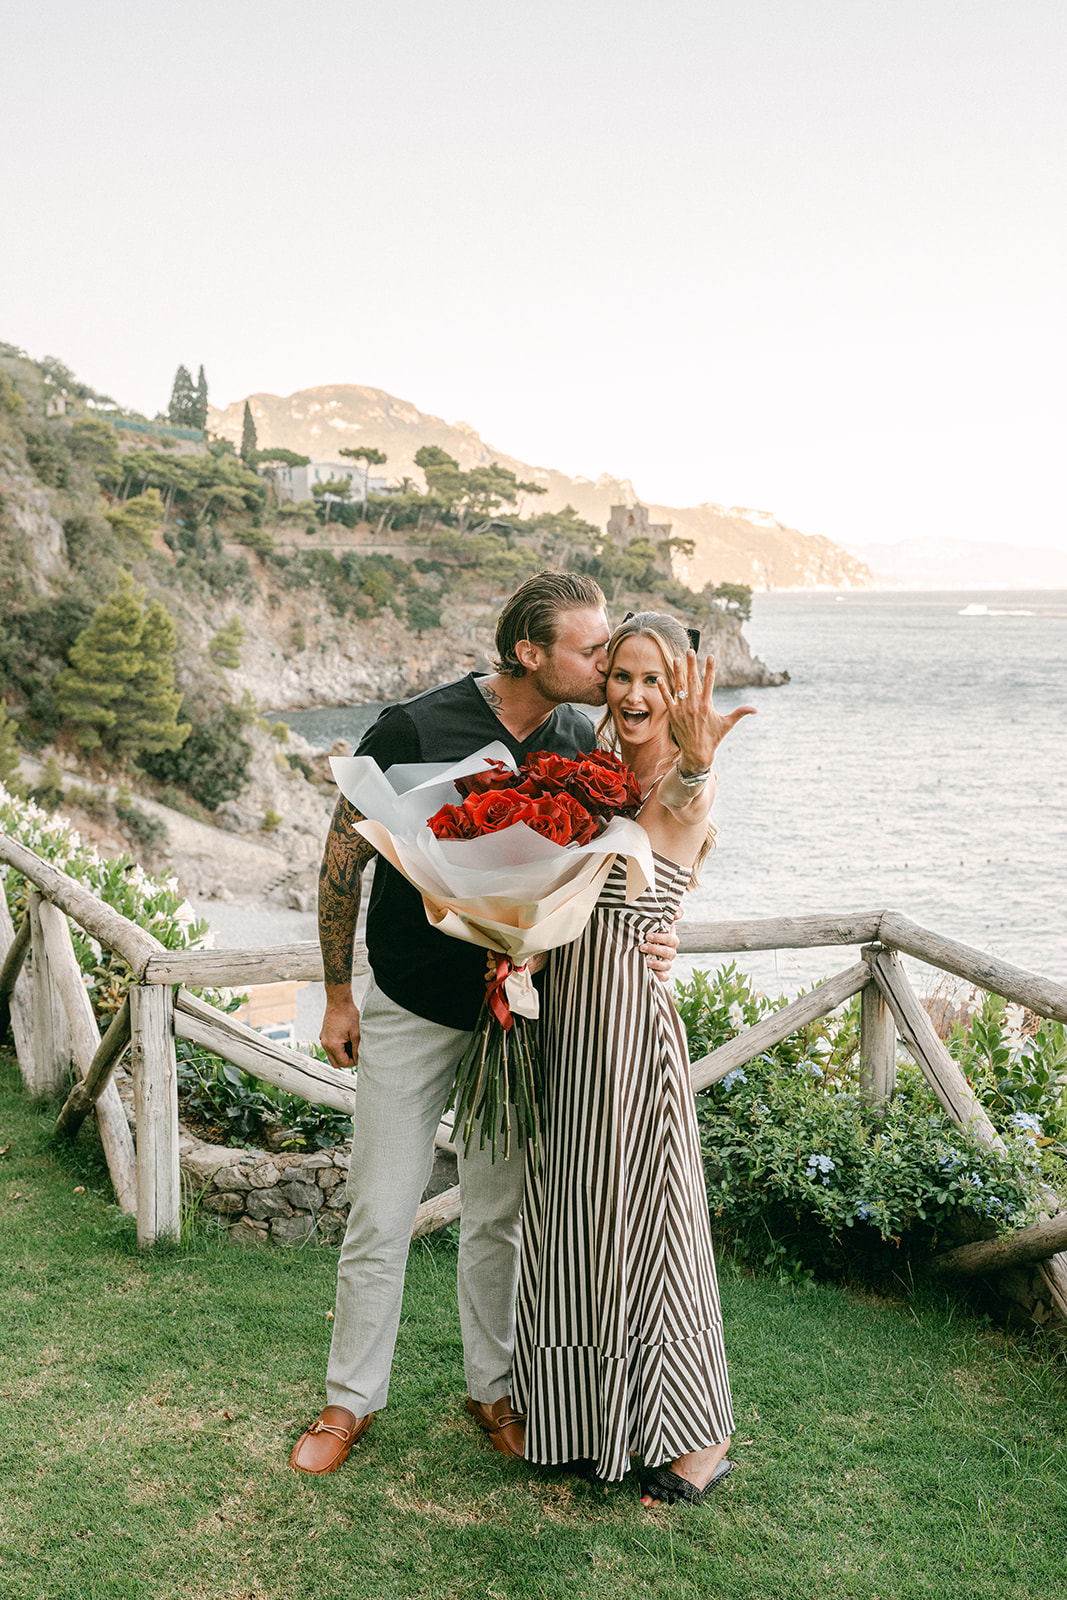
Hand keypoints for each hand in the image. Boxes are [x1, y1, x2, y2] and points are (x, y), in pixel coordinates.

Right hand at [320, 987, 361, 1069]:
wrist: (338, 1001)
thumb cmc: (348, 1015)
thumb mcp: (356, 1033)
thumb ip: (356, 1049)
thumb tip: (358, 1059)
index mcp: (333, 1045)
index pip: (343, 1063)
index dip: (353, 1063)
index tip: (360, 1057)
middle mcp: (325, 1044)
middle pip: (335, 1063)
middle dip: (346, 1061)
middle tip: (356, 1053)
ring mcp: (323, 1039)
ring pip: (331, 1056)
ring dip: (341, 1055)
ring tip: (351, 1045)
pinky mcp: (323, 1034)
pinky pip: (329, 1047)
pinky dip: (336, 1048)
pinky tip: (345, 1039)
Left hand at [640, 914, 679, 980]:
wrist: (645, 941)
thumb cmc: (652, 929)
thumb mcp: (659, 920)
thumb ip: (670, 913)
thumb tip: (676, 914)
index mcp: (671, 939)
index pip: (671, 939)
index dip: (660, 938)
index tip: (647, 935)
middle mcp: (671, 951)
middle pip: (669, 953)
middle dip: (655, 950)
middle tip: (641, 947)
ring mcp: (667, 962)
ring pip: (667, 965)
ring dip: (656, 964)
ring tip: (644, 960)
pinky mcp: (662, 972)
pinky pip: (665, 977)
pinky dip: (661, 976)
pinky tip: (653, 974)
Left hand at [657, 649, 755, 772]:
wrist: (697, 753)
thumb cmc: (714, 738)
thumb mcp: (727, 724)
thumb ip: (740, 713)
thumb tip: (755, 709)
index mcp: (707, 705)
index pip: (709, 682)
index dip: (710, 668)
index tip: (710, 656)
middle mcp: (694, 705)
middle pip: (692, 680)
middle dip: (691, 664)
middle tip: (690, 650)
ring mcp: (682, 710)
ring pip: (679, 687)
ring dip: (677, 672)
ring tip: (676, 659)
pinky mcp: (672, 715)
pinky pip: (666, 699)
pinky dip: (663, 689)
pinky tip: (659, 678)